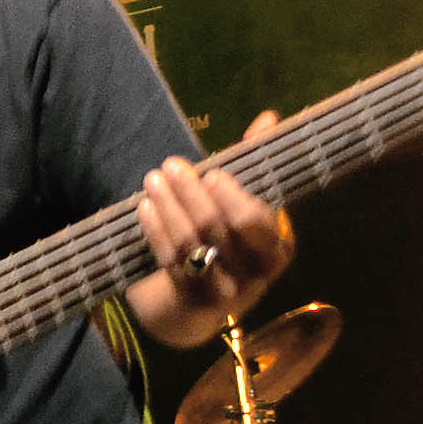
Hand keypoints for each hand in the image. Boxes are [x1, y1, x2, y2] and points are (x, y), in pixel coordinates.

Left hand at [129, 112, 293, 345]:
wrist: (198, 305)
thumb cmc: (226, 242)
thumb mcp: (243, 206)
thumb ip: (254, 165)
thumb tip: (268, 118)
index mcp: (276, 249)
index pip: (257, 223)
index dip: (233, 197)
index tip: (212, 172)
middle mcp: (255, 277)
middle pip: (219, 229)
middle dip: (191, 193)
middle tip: (170, 165)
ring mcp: (223, 294)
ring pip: (192, 245)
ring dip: (169, 207)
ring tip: (153, 179)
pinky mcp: (192, 303)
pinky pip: (171, 262)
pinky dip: (157, 232)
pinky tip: (145, 207)